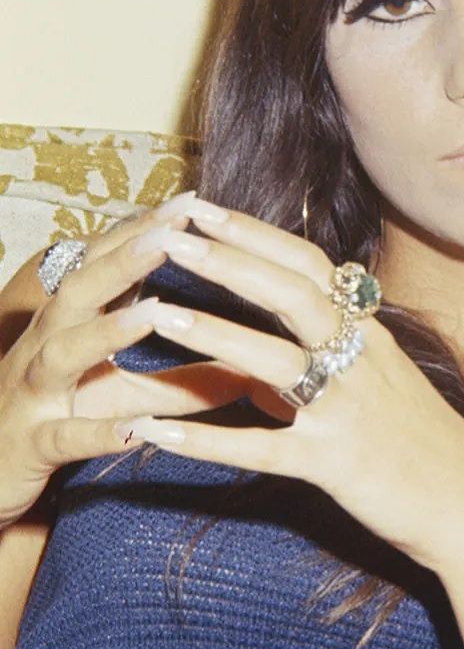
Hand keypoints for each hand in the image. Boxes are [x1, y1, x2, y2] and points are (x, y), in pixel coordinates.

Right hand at [0, 195, 257, 527]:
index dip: (142, 234)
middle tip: (172, 233)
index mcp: (68, 325)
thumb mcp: (122, 396)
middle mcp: (46, 347)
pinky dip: (98, 432)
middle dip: (123, 260)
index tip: (190, 204)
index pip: (104, 266)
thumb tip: (249, 371)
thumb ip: (182, 383)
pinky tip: (136, 430)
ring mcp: (33, 393)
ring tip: (157, 313)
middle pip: (79, 292)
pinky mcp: (30, 444)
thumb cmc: (57, 421)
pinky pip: (63, 436)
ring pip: (62, 352)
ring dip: (109, 330)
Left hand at [119, 198, 463, 579]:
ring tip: (156, 314)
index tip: (203, 207)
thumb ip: (336, 352)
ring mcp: (348, 410)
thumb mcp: (386, 381)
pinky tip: (156, 433)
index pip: (310, 265)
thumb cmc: (426, 446)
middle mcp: (360, 361)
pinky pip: (260, 449)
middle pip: (291, 294)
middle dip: (229, 260)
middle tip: (171, 234)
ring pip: (275, 361)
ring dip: (213, 334)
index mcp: (370, 335)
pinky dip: (206, 440)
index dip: (255, 233)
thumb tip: (279, 335)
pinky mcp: (334, 464)